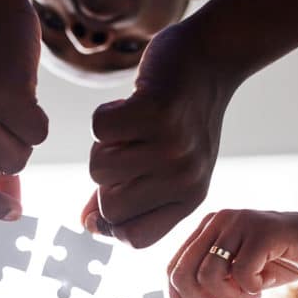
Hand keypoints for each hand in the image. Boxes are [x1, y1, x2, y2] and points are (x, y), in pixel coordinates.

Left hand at [0, 2, 47, 219]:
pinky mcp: (4, 95)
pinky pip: (37, 136)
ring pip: (14, 162)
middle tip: (4, 139)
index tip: (10, 209)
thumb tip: (11, 211)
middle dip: (1, 175)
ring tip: (9, 105)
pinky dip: (39, 119)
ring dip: (22, 139)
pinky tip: (23, 92)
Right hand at [83, 25, 236, 247]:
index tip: (116, 191)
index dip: (113, 220)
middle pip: (110, 207)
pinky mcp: (157, 111)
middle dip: (105, 179)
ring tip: (130, 127)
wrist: (211, 58)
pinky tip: (127, 104)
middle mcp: (185, 178)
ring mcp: (173, 146)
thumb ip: (126, 197)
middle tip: (125, 150)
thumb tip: (87, 223)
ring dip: (103, 144)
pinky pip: (100, 129)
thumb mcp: (164, 165)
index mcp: (190, 199)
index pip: (134, 239)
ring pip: (100, 168)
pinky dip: (104, 113)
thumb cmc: (179, 117)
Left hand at [168, 207, 297, 297]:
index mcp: (206, 230)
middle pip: (182, 275)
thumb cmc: (280, 260)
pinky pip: (241, 273)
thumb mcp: (237, 275)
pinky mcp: (262, 230)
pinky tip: (263, 286)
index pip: (172, 270)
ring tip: (249, 296)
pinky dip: (250, 290)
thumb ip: (210, 286)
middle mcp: (218, 221)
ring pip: (208, 276)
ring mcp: (239, 222)